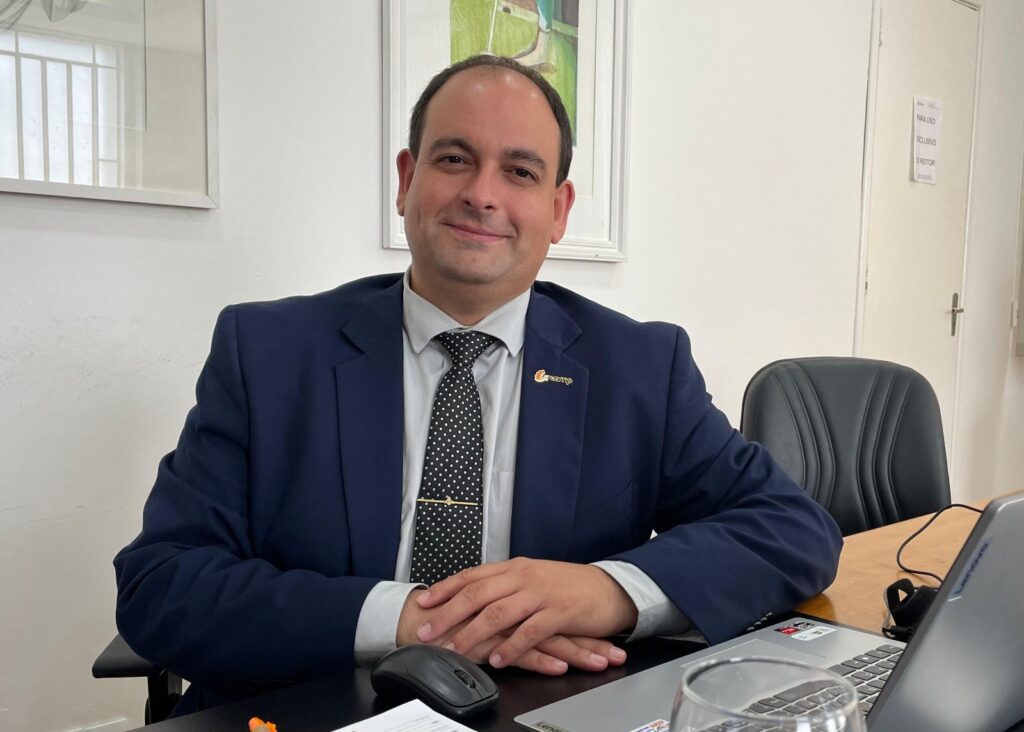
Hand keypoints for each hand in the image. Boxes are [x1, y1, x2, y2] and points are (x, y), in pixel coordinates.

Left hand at [412, 558, 638, 667]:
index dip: (445, 588)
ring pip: (499, 612)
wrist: (609, 589)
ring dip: (473, 632)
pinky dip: (510, 646)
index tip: (422, 602)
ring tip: (455, 649)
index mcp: (515, 568)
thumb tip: (474, 598)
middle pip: (478, 593)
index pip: (472, 575)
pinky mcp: (559, 612)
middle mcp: (524, 577)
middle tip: (427, 630)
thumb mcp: (534, 579)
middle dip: (448, 612)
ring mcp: (541, 594)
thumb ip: (506, 587)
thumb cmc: (570, 587)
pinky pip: (529, 631)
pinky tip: (497, 658)